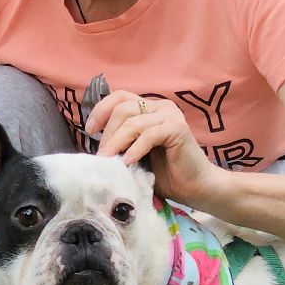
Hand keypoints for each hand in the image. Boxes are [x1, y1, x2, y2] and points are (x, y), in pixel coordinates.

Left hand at [85, 90, 223, 202]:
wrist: (195, 188)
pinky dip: (135, 149)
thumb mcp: (135, 153)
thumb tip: (94, 142)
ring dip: (116, 142)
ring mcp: (170, 115)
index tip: (90, 130)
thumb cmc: (165, 174)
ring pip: (133, 122)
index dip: (101, 110)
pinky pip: (148, 135)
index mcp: (149, 108)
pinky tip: (128, 163)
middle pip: (123, 109)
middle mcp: (160, 106)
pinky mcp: (178, 128)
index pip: (119, 97)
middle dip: (108, 133)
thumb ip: (121, 141)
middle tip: (103, 156)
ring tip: (109, 161)